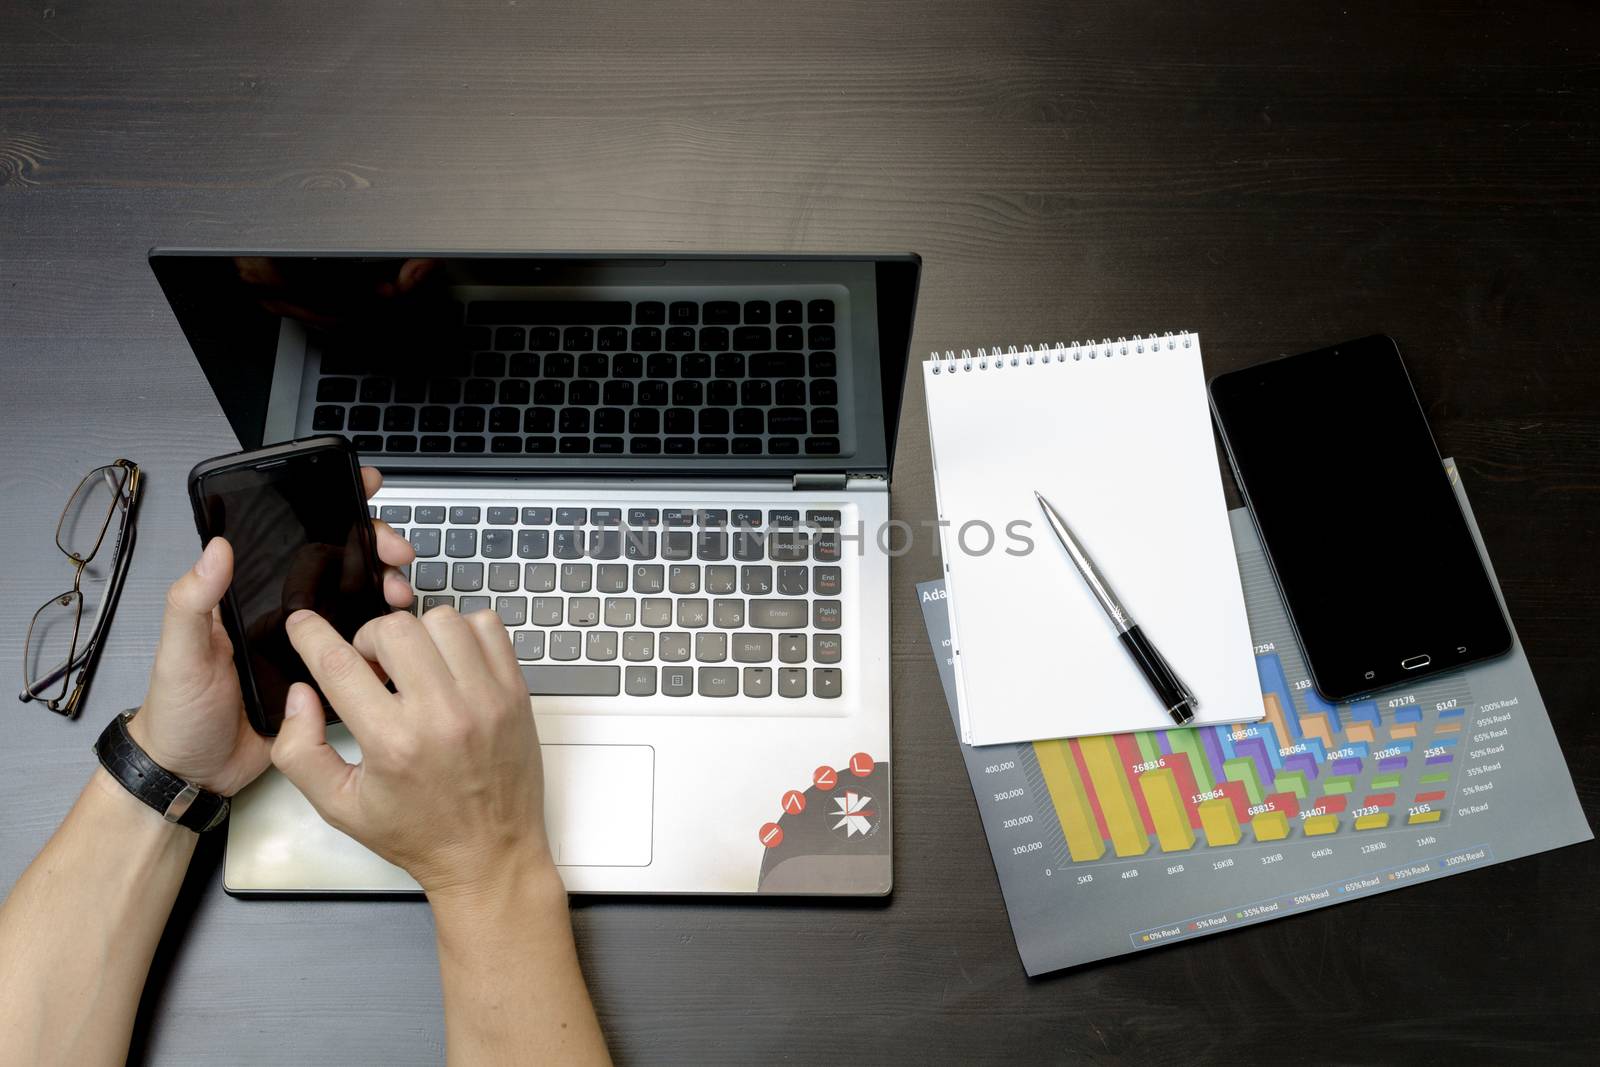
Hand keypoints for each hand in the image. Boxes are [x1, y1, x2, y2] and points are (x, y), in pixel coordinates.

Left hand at [129, 468, 414, 795]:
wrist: (194, 774)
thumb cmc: (178, 712)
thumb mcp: (179, 653)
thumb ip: (192, 602)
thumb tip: (215, 547)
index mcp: (250, 596)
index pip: (294, 539)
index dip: (332, 507)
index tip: (365, 487)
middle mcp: (284, 614)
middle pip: (341, 565)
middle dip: (376, 549)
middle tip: (396, 555)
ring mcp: (310, 646)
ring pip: (360, 605)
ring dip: (388, 592)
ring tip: (401, 596)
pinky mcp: (327, 680)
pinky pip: (365, 654)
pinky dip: (388, 642)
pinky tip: (401, 637)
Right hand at [271, 606, 550, 896]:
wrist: (490, 854)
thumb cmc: (419, 832)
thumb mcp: (340, 807)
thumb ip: (301, 751)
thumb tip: (300, 694)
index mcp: (393, 743)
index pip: (339, 665)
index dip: (312, 635)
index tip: (304, 624)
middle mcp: (442, 714)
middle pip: (393, 629)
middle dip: (370, 639)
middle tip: (372, 668)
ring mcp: (486, 699)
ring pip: (442, 620)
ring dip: (418, 635)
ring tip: (414, 667)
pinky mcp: (515, 693)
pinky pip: (488, 627)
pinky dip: (464, 634)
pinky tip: (451, 663)